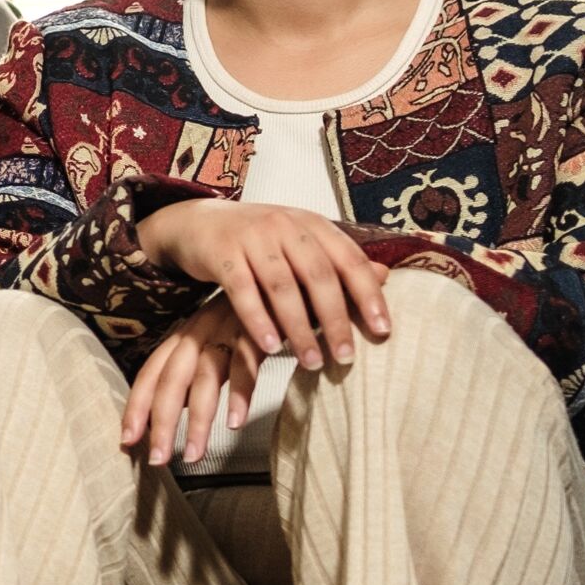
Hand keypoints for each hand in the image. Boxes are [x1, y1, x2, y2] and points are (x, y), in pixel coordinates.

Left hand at [122, 299, 265, 467]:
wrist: (291, 278)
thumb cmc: (255, 316)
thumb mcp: (220, 341)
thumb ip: (198, 371)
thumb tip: (176, 410)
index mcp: (187, 335)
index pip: (152, 372)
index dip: (137, 405)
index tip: (127, 440)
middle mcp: (201, 330)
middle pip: (171, 379)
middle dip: (160, 422)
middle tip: (157, 459)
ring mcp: (229, 329)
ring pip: (204, 378)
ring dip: (197, 420)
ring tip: (193, 454)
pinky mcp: (259, 331)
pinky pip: (246, 366)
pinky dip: (239, 395)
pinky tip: (234, 423)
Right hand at [134, 199, 391, 367]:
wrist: (199, 221)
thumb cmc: (259, 241)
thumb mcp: (300, 244)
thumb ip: (336, 261)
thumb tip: (385, 276)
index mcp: (312, 224)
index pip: (349, 260)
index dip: (369, 295)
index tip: (383, 331)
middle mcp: (286, 225)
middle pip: (319, 276)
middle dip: (336, 320)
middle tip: (345, 358)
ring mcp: (253, 237)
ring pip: (282, 286)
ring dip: (299, 328)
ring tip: (311, 362)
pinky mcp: (223, 252)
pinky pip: (243, 291)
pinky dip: (258, 320)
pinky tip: (270, 347)